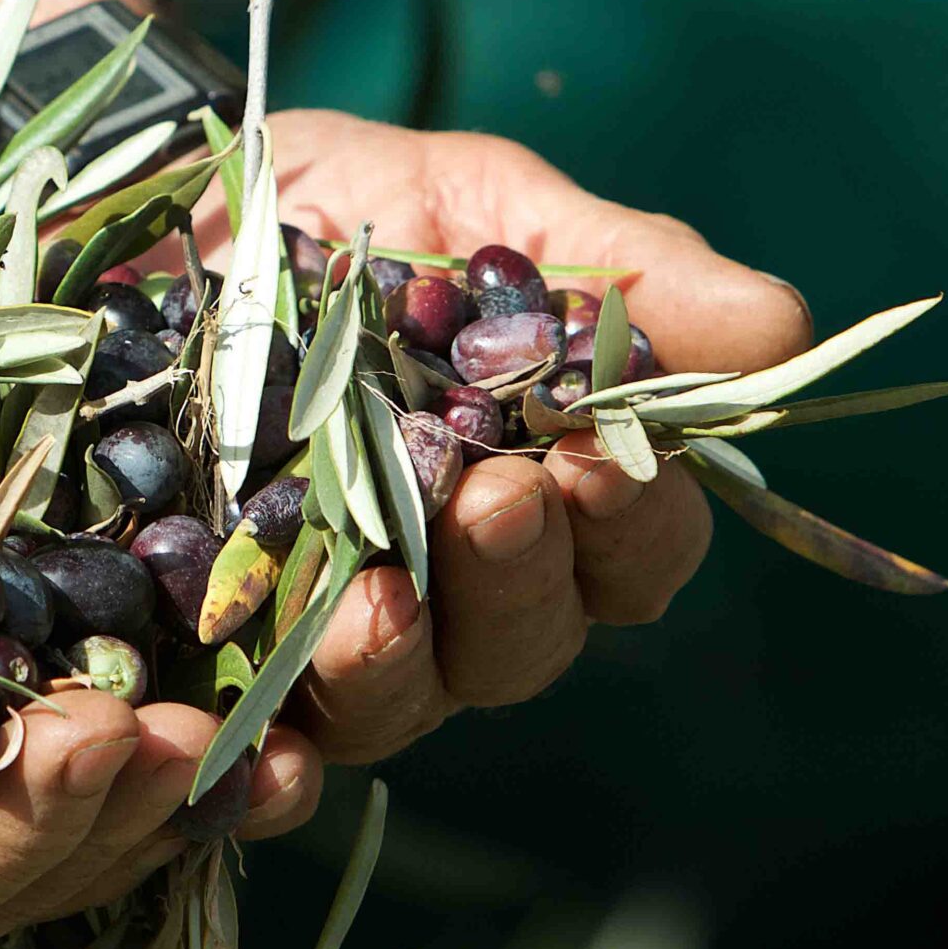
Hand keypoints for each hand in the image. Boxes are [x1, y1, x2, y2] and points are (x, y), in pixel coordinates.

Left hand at [206, 111, 815, 762]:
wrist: (164, 204)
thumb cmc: (346, 211)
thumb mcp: (480, 207)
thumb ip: (617, 271)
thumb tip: (783, 328)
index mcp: (546, 495)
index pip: (631, 556)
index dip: (631, 522)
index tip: (601, 458)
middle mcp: (451, 592)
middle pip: (523, 646)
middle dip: (518, 581)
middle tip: (494, 503)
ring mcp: (329, 637)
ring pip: (398, 700)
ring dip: (397, 660)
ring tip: (376, 596)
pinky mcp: (212, 650)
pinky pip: (253, 733)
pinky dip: (262, 743)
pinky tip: (245, 707)